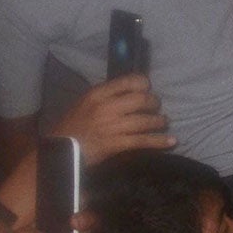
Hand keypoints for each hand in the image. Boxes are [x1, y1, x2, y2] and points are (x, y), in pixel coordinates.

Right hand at [56, 76, 173, 163]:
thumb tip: (131, 90)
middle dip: (154, 103)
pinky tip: (171, 141)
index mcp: (98, 94)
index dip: (144, 84)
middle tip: (155, 107)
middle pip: (142, 99)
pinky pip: (143, 140)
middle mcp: (106, 107)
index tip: (147, 88)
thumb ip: (107, 95)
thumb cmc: (73, 125)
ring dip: (159, 121)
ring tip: (163, 122)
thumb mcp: (85, 102)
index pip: (129, 81)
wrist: (60, 150)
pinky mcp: (115, 143)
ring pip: (145, 120)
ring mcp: (112, 126)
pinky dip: (160, 141)